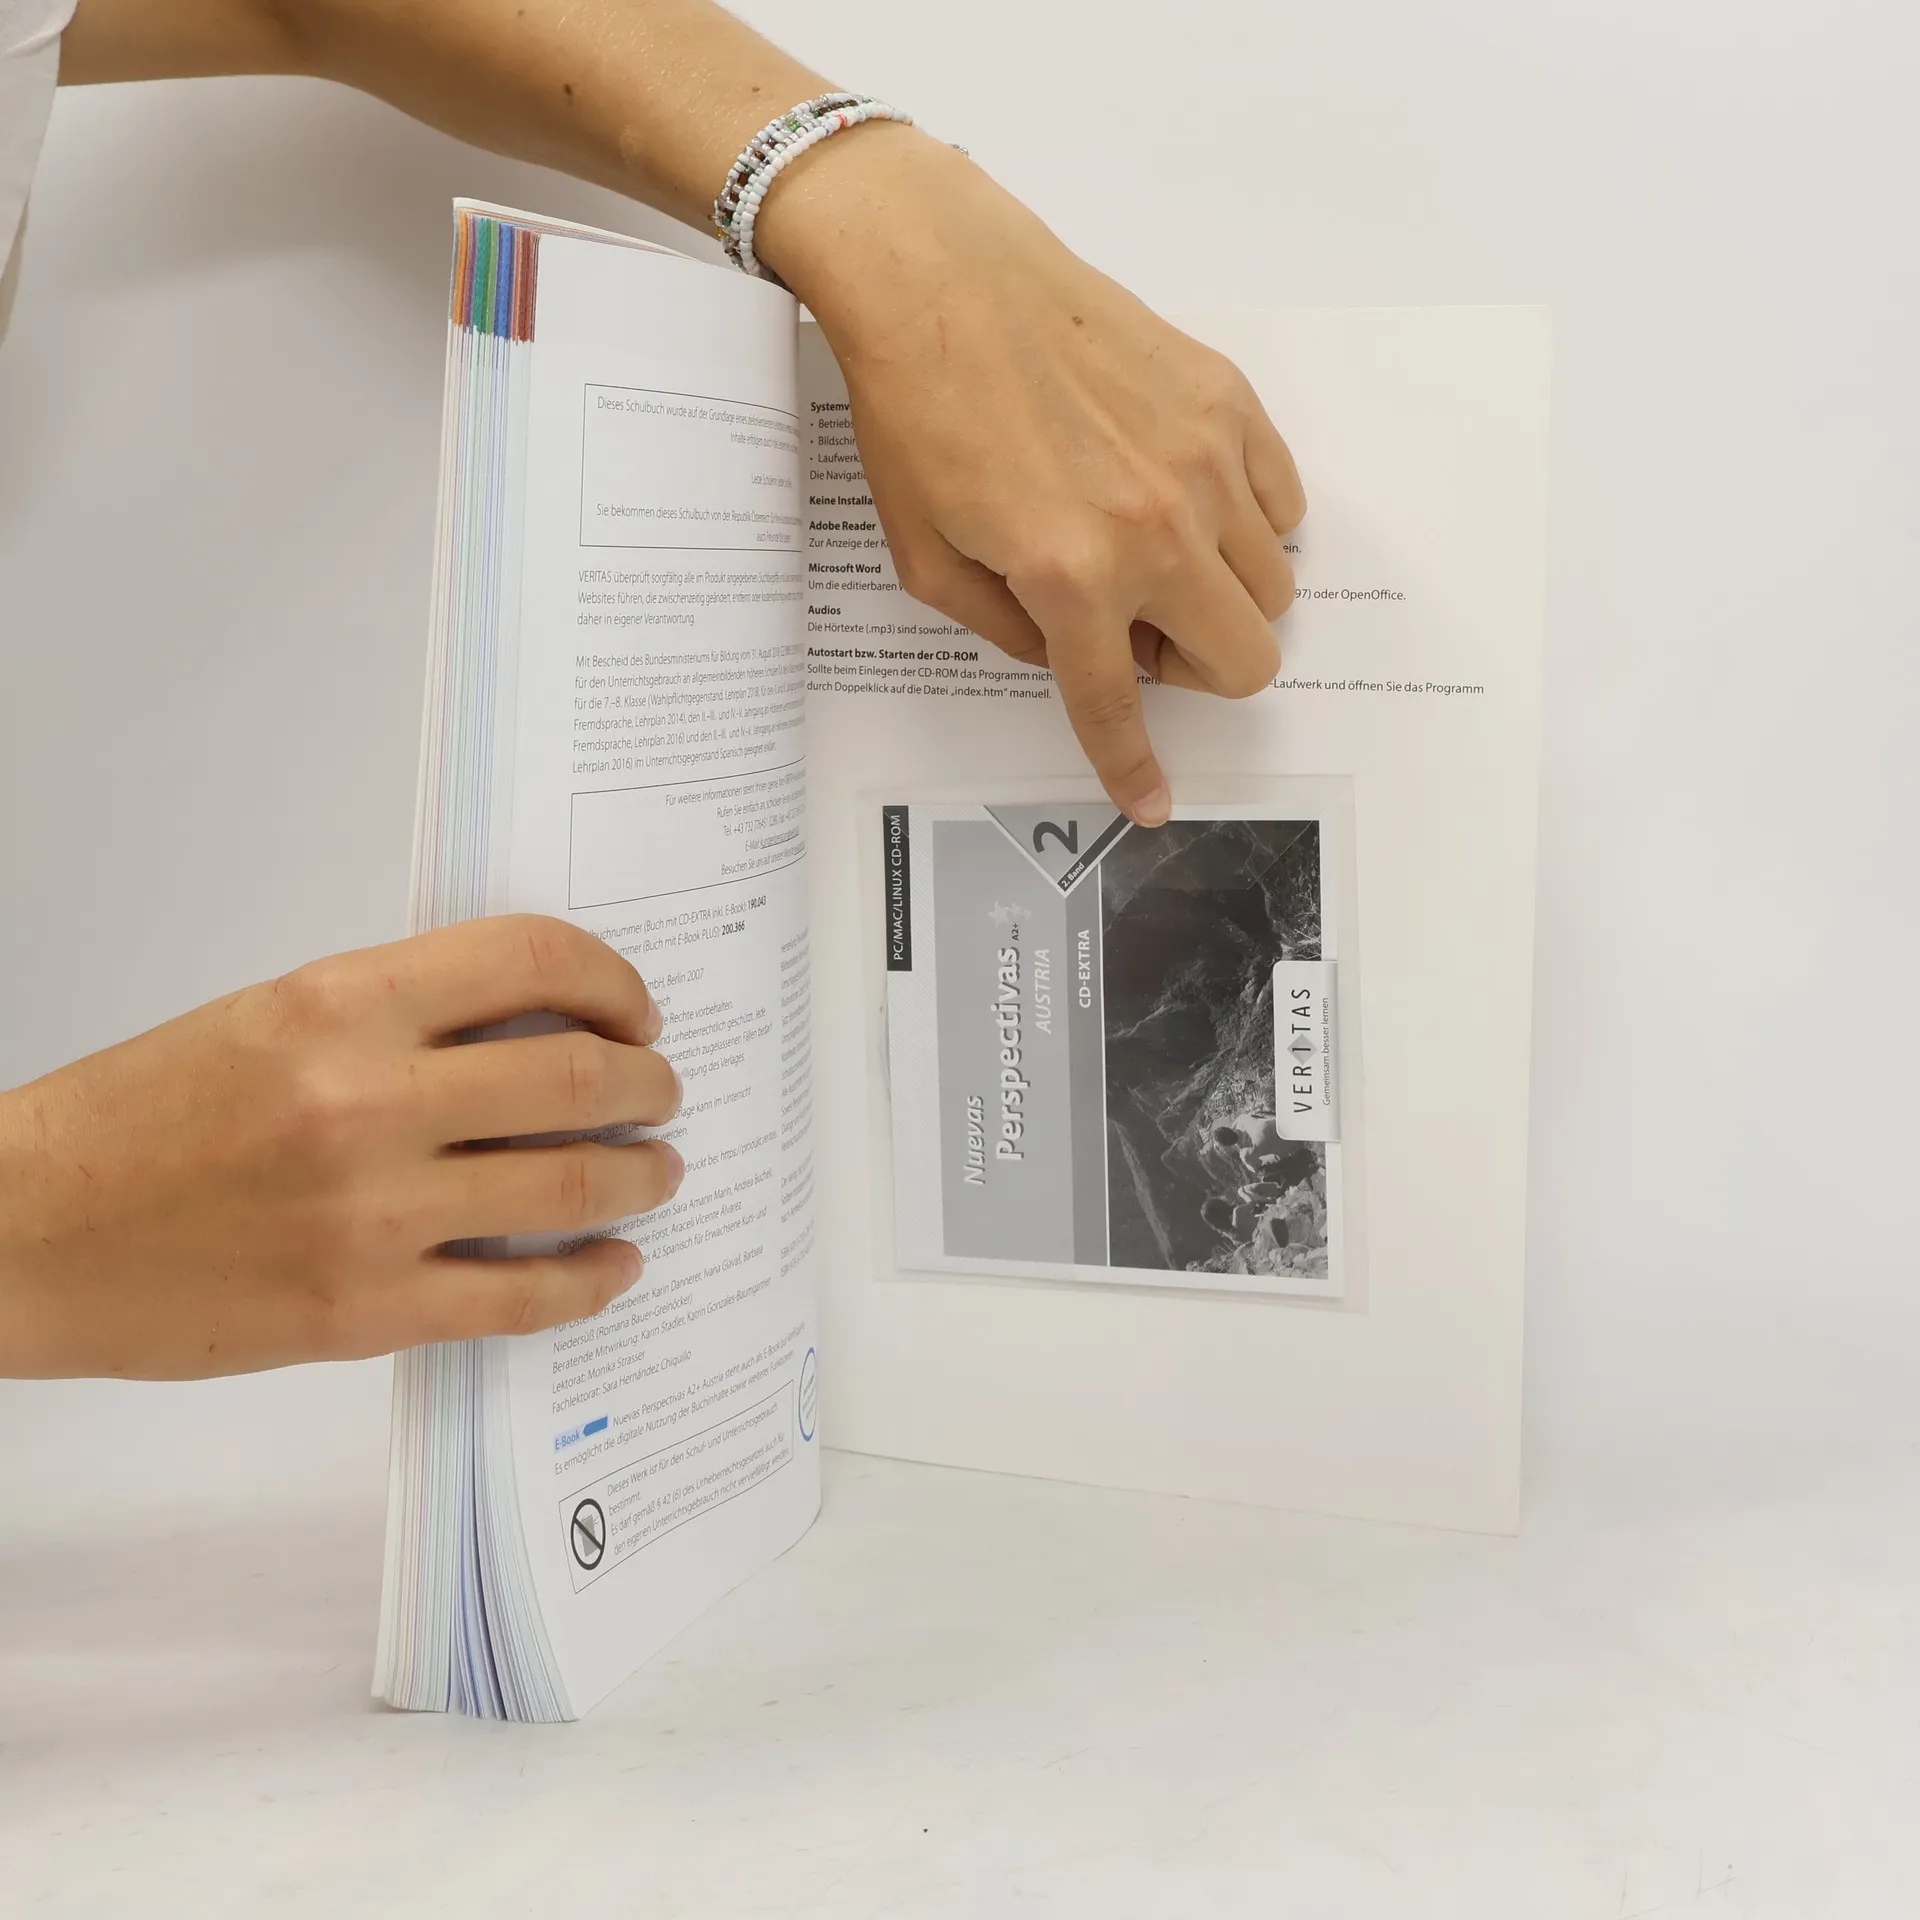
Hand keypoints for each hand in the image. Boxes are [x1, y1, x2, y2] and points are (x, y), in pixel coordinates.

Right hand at [0, 917, 682, 1378]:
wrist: (27, 1233)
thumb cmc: (140, 1117)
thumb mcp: (273, 1018)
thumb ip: (401, 1015)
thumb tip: (536, 1027)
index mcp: (340, 1004)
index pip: (531, 960)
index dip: (612, 980)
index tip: (635, 1008)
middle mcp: (368, 1102)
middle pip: (578, 1079)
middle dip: (648, 1083)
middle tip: (663, 1090)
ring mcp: (372, 1215)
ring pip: (570, 1187)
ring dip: (641, 1177)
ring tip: (658, 1172)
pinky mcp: (364, 1311)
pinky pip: (519, 1297)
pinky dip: (589, 1279)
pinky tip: (613, 1265)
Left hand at [761, 128, 1307, 824]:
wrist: (939, 275)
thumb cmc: (915, 411)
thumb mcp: (924, 559)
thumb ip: (1007, 633)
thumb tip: (1071, 657)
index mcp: (1070, 575)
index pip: (1118, 705)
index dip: (1134, 767)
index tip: (1150, 800)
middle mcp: (1154, 527)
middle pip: (1246, 660)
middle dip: (1195, 671)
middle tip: (1137, 630)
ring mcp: (1204, 460)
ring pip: (1273, 587)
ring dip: (1222, 598)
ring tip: (1158, 554)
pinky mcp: (1224, 400)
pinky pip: (1283, 503)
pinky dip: (1248, 524)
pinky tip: (1186, 497)